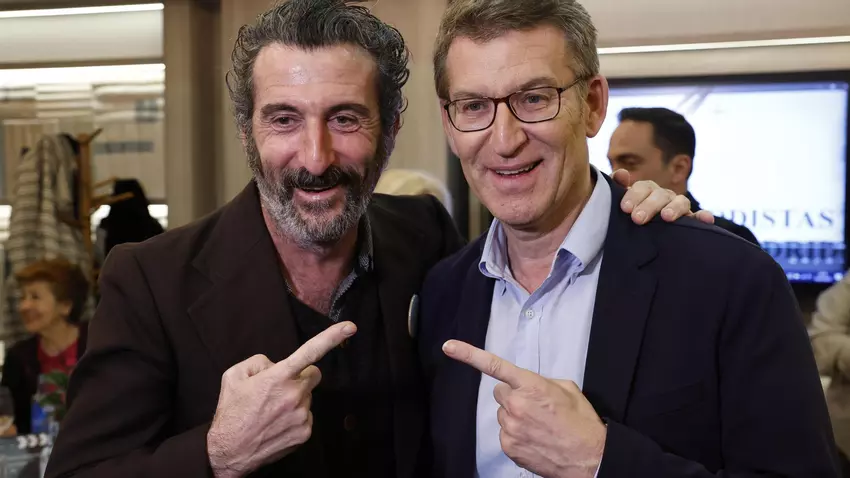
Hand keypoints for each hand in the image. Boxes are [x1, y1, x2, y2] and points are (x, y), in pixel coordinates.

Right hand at [207, 321, 356, 477]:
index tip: (350, 327)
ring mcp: (302, 415)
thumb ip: (260, 361)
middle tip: (280, 388)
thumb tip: (277, 365)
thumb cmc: (231, 412)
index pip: (310, 352)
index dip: (332, 337)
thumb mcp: (235, 375)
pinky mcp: (305, 432)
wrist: (229, 451)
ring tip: (272, 410)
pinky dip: (295, 417)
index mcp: (278, 377)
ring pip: (308, 397)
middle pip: (313, 375)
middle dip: (301, 377)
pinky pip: (307, 415)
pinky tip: (277, 423)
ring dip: (295, 399)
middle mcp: (294, 395)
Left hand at [443, 340, 605, 477]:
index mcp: (531, 386)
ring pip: (503, 415)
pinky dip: (516, 435)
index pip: (495, 366)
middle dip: (513, 396)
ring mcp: (510, 428)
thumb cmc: (581, 423)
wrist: (590, 459)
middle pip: (500, 393)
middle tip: (534, 407)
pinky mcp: (508, 447)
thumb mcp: (567, 390)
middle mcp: (516, 405)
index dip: (468, 354)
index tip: (449, 347)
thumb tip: (530, 385)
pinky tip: (535, 439)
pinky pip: (505, 433)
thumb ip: (542, 382)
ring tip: (539, 426)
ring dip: (515, 417)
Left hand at [612, 169, 714, 225]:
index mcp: (647, 191)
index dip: (634, 195)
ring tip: (666, 217)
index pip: (643, 187)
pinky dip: (704, 216)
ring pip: (681, 202)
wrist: (636, 237)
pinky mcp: (690, 221)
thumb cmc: (627, 216)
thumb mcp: (620, 203)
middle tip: (637, 219)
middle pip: (661, 195)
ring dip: (675, 208)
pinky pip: (699, 217)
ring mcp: (678, 207)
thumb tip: (622, 173)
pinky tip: (706, 219)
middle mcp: (664, 197)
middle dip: (649, 205)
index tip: (625, 208)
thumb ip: (617, 187)